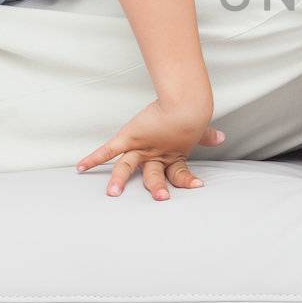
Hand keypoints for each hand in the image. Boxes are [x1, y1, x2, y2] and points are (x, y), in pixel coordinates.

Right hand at [75, 98, 226, 199]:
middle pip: (153, 176)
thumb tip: (221, 137)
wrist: (186, 103)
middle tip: (161, 199)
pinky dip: (94, 158)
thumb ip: (206, 136)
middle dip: (156, 188)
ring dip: (119, 180)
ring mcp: (141, 147)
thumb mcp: (199, 128)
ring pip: (127, 168)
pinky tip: (80, 168)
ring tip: (112, 193)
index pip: (178, 174)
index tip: (197, 186)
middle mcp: (155, 154)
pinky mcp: (129, 137)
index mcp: (171, 155)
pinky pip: (108, 150)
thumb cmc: (192, 113)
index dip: (187, 181)